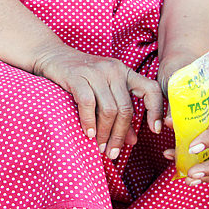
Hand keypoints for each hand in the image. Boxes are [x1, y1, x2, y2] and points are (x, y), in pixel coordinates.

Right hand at [34, 46, 163, 159]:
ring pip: (109, 109)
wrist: (52, 55)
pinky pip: (88, 103)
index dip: (157, 110)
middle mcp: (114, 69)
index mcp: (125, 72)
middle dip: (120, 135)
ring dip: (104, 133)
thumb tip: (133, 141)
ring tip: (99, 146)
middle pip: (126, 109)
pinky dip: (89, 122)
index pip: (151, 89)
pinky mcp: (77, 75)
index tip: (154, 130)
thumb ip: (119, 114)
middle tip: (112, 153)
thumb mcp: (103, 92)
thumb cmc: (80, 76)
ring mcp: (96, 71)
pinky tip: (88, 133)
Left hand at [163, 81, 208, 183]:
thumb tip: (169, 124)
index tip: (191, 149)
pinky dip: (197, 164)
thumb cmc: (178, 74)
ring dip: (208, 172)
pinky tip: (175, 161)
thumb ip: (172, 102)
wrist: (183, 67)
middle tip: (191, 175)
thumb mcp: (173, 84)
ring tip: (187, 178)